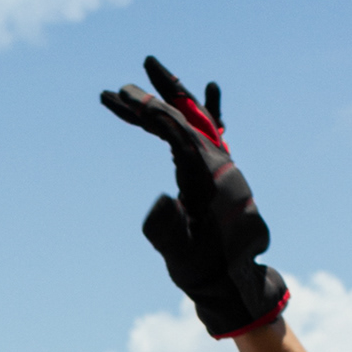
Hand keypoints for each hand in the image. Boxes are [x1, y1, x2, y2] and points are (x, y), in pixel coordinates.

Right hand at [99, 56, 288, 340]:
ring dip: (173, 95)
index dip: (145, 110)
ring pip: (196, 118)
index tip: (118, 95)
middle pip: (183, 116)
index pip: (174, 129)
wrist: (233, 283)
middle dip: (152, 97)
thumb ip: (167, 230)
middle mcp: (218, 162)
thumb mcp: (179, 255)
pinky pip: (215, 133)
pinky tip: (211, 88)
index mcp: (207, 175)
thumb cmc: (202, 271)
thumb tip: (161, 202)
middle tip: (121, 85)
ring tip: (152, 68)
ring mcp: (223, 165)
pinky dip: (208, 111)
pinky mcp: (223, 172)